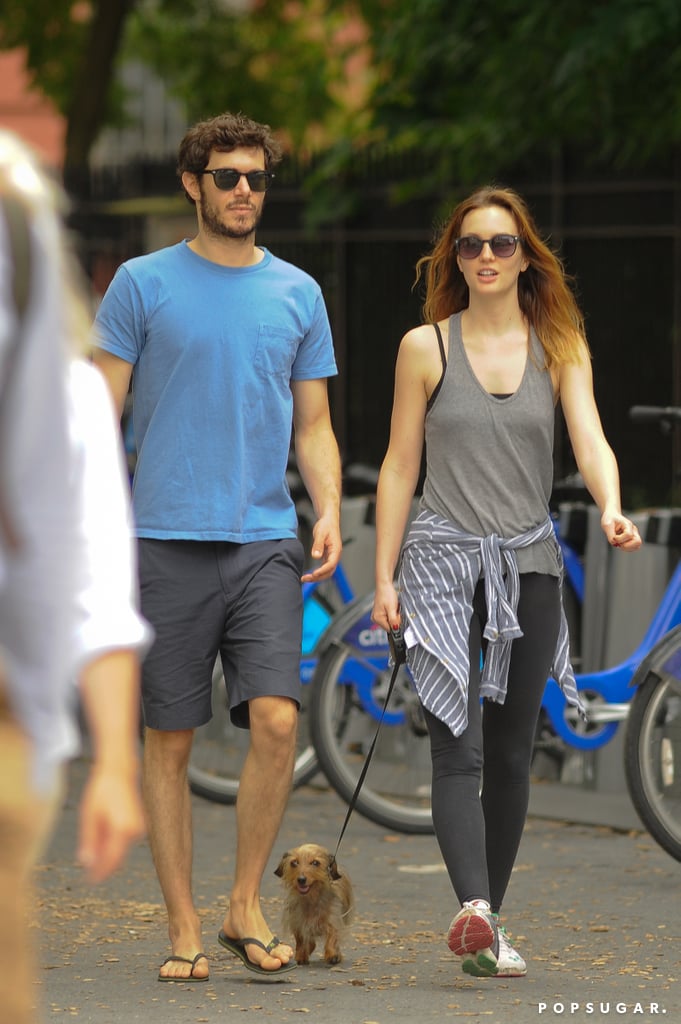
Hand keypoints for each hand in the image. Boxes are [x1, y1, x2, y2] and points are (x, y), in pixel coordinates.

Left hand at [77, 765, 145, 882]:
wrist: (119, 772)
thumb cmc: (101, 792)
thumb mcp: (89, 816)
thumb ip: (89, 841)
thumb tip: (87, 863)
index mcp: (123, 829)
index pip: (112, 860)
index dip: (100, 872)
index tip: (89, 881)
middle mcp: (135, 831)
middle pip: (118, 858)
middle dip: (103, 866)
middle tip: (87, 873)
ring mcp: (139, 828)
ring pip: (121, 850)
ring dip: (107, 855)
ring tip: (92, 850)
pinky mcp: (138, 826)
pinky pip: (124, 842)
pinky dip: (113, 846)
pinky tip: (101, 840)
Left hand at [300, 516, 341, 581]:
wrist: (328, 521)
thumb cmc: (326, 525)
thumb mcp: (320, 533)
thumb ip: (318, 545)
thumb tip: (316, 556)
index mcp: (336, 550)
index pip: (331, 564)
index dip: (322, 570)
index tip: (314, 574)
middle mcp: (335, 555)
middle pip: (329, 571)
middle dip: (318, 577)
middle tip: (305, 579)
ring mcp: (331, 557)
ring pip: (326, 571)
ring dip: (317, 577)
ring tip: (305, 578)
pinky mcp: (327, 556)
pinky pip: (323, 568)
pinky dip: (317, 573)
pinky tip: (309, 574)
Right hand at [372, 581, 400, 632]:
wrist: (385, 584)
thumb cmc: (386, 593)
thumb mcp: (392, 608)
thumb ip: (394, 620)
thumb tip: (396, 629)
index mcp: (377, 618)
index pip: (390, 629)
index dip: (396, 623)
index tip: (398, 614)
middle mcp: (376, 618)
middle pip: (390, 625)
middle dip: (396, 619)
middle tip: (396, 609)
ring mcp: (378, 615)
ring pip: (391, 621)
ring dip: (395, 615)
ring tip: (394, 607)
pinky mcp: (381, 612)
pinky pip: (390, 616)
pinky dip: (393, 613)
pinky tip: (393, 607)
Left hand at [602, 512, 641, 550]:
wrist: (612, 516)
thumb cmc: (610, 519)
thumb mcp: (607, 525)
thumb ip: (610, 534)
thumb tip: (614, 543)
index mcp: (628, 524)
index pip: (628, 535)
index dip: (620, 539)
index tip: (613, 537)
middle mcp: (633, 530)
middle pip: (638, 541)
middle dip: (626, 546)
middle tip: (618, 543)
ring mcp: (634, 535)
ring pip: (637, 546)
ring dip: (626, 548)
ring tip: (619, 543)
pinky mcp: (632, 539)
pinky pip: (634, 547)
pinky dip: (627, 548)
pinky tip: (620, 544)